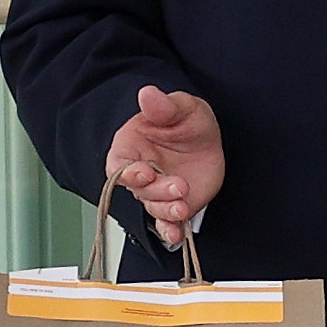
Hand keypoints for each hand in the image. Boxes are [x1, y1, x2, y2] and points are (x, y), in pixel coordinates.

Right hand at [105, 85, 225, 245]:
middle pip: (139, 191)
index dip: (129, 173)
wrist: (207, 138)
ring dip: (166, 212)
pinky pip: (168, 223)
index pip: (119, 167)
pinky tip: (177, 233)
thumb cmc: (185, 120)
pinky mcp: (176, 204)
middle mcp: (141, 174)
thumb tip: (147, 94)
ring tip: (182, 207)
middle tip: (179, 186)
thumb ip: (163, 106)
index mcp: (130, 150)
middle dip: (158, 192)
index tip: (144, 172)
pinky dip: (170, 231)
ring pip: (154, 208)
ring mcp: (158, 192)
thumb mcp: (180, 107)